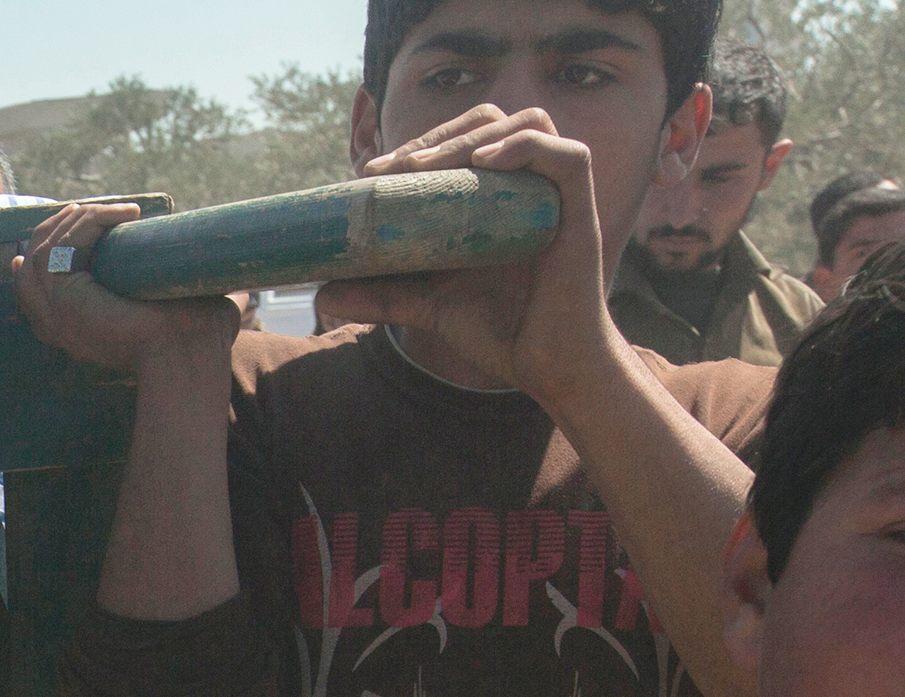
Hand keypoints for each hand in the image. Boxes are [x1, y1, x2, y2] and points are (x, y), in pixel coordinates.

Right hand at [9, 201, 239, 376]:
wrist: (190, 354)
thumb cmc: (194, 340)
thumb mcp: (180, 311)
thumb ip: (189, 299)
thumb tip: (245, 292)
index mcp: (73, 327)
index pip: (34, 283)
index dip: (42, 249)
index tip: (64, 220)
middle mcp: (57, 322)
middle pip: (30, 261)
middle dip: (58, 226)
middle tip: (95, 209)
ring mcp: (56, 311)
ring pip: (43, 247)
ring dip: (79, 218)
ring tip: (116, 210)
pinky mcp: (66, 298)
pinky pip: (65, 244)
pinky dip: (91, 220)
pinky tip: (126, 214)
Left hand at [317, 107, 626, 403]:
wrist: (547, 368)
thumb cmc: (499, 330)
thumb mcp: (427, 305)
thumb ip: (382, 295)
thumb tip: (321, 294)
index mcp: (497, 194)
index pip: (461, 139)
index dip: (418, 144)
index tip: (372, 174)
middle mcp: (529, 184)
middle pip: (490, 120)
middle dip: (437, 136)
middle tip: (393, 169)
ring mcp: (557, 194)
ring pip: (527, 122)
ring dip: (472, 136)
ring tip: (426, 168)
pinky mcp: (582, 210)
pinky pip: (568, 156)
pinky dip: (525, 147)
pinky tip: (485, 162)